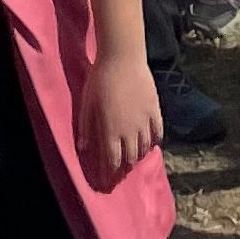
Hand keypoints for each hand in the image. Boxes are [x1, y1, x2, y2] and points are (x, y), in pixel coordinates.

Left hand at [78, 46, 161, 183]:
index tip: (105, 182)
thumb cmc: (100, 78)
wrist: (122, 56)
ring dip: (137, 157)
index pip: (111, 161)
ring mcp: (144, 121)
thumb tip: (82, 148)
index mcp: (110, 130)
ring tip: (132, 159)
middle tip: (119, 173)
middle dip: (123, 169)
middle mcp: (129, 131)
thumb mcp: (87, 103)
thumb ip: (85, 127)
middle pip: (129, 159)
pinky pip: (157, 133)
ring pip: (144, 149)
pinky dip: (154, 142)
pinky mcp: (155, 110)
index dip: (108, 174)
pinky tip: (150, 144)